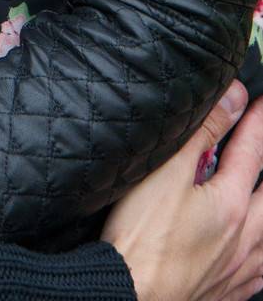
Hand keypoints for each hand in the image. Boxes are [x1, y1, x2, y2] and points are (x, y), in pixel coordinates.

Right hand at [102, 81, 262, 300]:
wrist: (131, 295)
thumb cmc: (142, 236)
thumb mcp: (168, 172)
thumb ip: (204, 132)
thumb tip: (234, 100)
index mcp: (230, 204)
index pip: (252, 151)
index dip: (257, 121)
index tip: (261, 102)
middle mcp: (244, 239)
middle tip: (262, 146)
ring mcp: (237, 270)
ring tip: (259, 198)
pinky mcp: (225, 292)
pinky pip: (259, 276)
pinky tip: (257, 258)